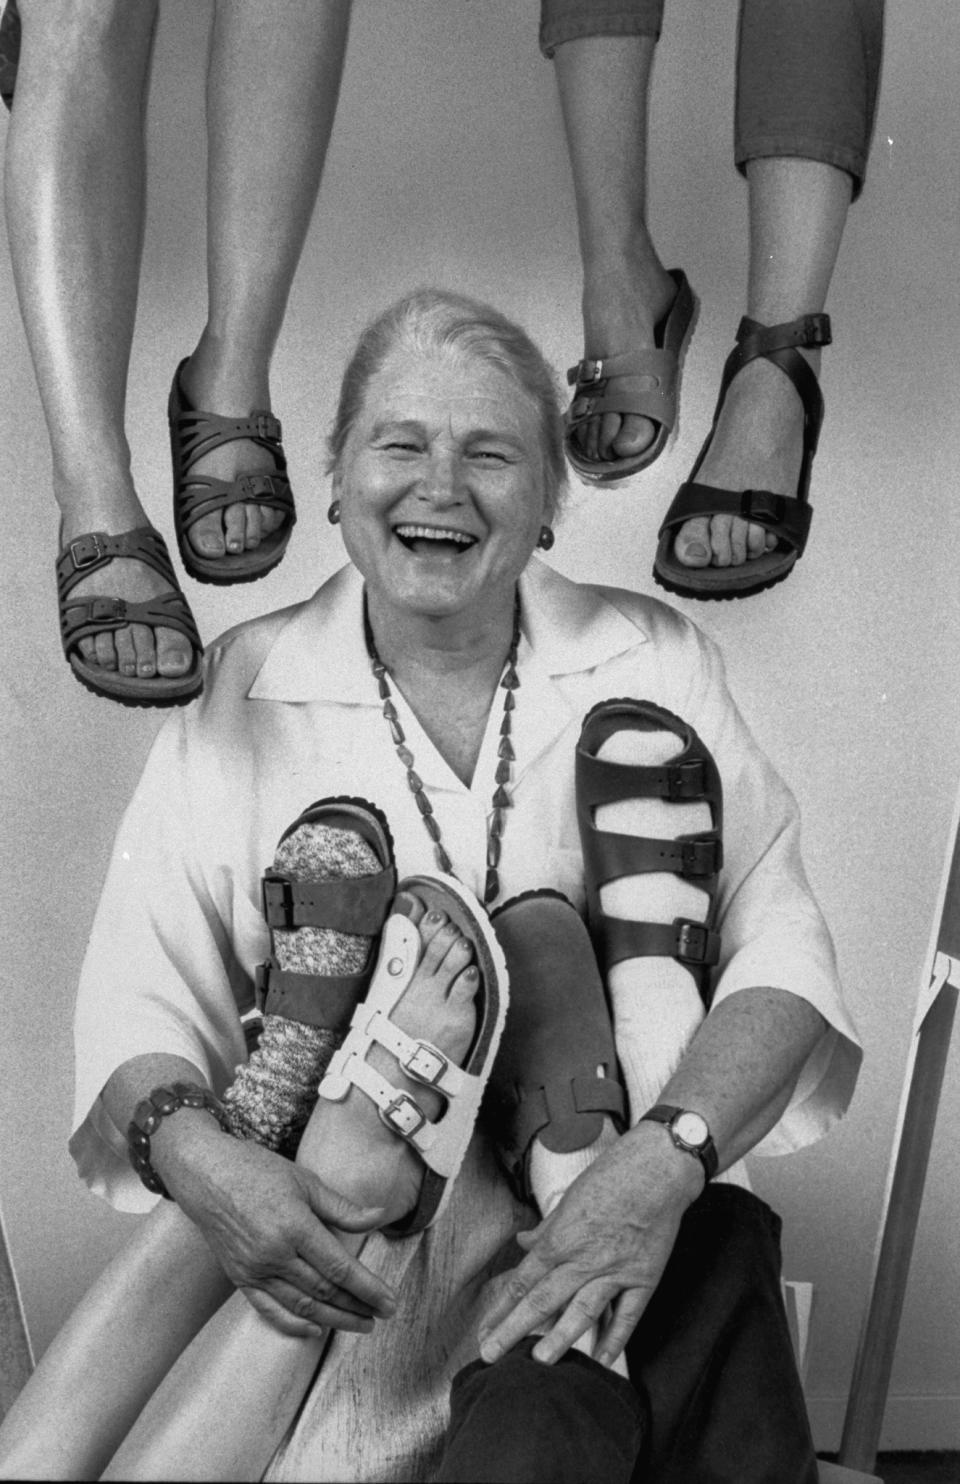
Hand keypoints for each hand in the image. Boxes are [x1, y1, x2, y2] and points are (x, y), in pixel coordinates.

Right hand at [154, 1112, 397, 1337]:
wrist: (205, 1174)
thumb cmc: (257, 1170)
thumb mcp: (304, 1180)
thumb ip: (341, 1207)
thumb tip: (378, 1217)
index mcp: (294, 1226)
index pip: (340, 1268)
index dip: (368, 1288)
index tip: (390, 1302)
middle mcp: (274, 1253)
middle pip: (325, 1292)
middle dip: (357, 1306)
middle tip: (382, 1315)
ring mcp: (255, 1269)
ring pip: (302, 1306)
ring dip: (334, 1320)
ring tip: (360, 1323)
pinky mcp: (239, 1278)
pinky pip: (269, 1310)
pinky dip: (293, 1325)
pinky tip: (315, 1331)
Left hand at [478, 1124, 702, 1366]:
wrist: (657, 1169)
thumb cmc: (611, 1177)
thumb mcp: (569, 1198)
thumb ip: (546, 1228)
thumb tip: (524, 1242)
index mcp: (561, 1238)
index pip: (522, 1281)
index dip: (501, 1309)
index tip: (485, 1331)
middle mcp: (583, 1258)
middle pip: (542, 1300)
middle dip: (514, 1330)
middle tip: (492, 1355)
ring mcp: (614, 1270)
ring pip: (582, 1312)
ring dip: (560, 1338)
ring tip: (540, 1362)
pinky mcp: (643, 1278)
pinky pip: (627, 1316)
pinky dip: (615, 1339)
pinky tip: (602, 1359)